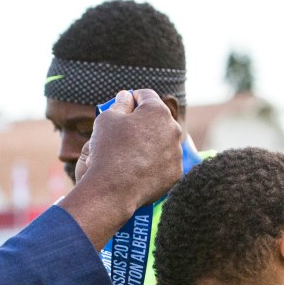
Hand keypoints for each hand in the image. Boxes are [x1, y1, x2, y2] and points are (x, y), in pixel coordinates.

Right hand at [61, 89, 182, 249]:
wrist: (113, 189)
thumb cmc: (108, 150)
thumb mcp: (106, 119)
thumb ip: (119, 104)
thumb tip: (126, 96)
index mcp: (157, 111)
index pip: (146, 95)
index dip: (132, 98)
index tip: (124, 105)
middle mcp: (173, 129)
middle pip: (157, 119)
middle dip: (143, 121)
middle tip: (126, 131)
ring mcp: (176, 153)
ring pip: (162, 141)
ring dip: (150, 143)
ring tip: (130, 153)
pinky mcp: (175, 173)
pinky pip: (164, 162)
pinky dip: (154, 163)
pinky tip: (138, 168)